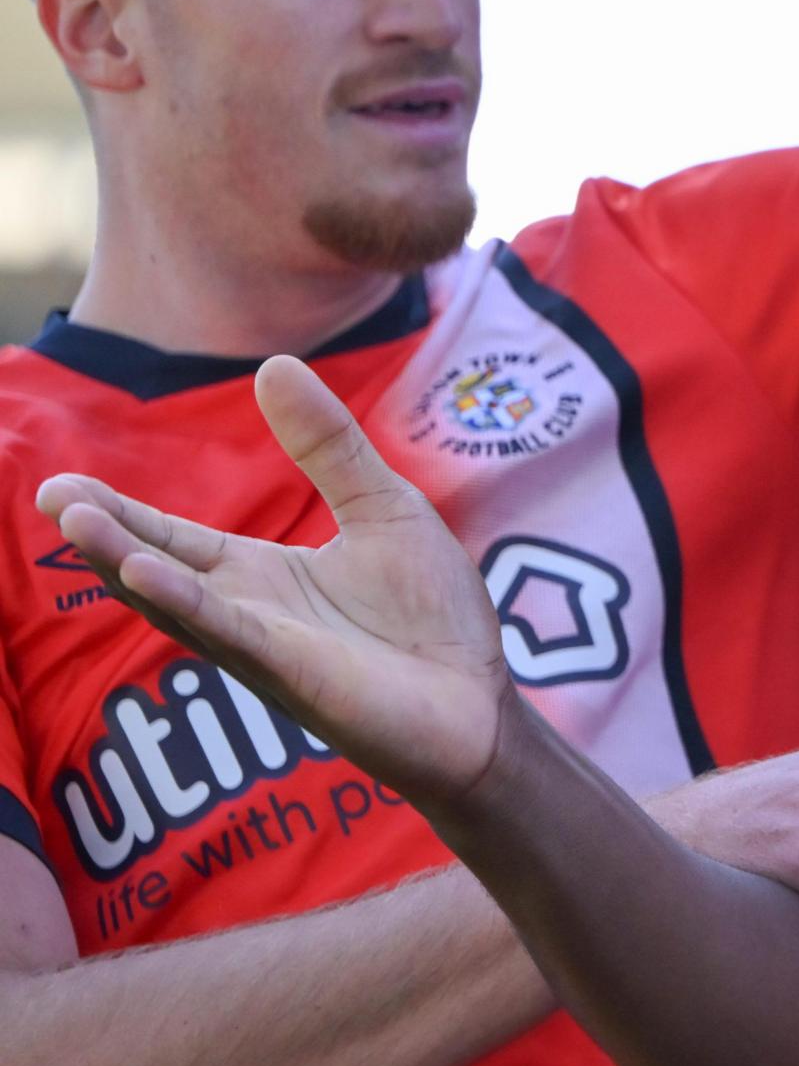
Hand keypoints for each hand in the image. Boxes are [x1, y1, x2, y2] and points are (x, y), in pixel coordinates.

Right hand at [39, 356, 509, 798]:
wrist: (482, 703)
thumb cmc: (432, 618)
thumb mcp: (383, 507)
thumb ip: (329, 445)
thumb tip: (272, 363)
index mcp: (261, 575)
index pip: (172, 538)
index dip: (120, 513)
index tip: (61, 486)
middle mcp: (248, 614)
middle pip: (159, 568)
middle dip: (104, 536)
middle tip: (49, 496)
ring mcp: (267, 648)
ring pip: (183, 603)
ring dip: (129, 564)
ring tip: (78, 525)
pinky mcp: (297, 676)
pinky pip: (233, 635)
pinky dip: (190, 604)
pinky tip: (146, 574)